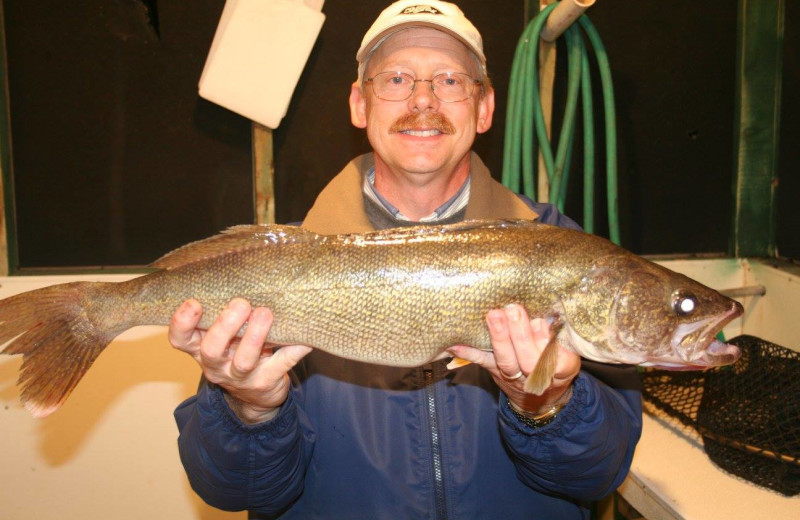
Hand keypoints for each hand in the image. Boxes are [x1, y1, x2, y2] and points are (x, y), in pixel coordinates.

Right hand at [169, 298, 311, 423]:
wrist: (256, 395)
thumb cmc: (236, 351)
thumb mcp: (223, 336)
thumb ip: (222, 313)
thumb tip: (242, 272)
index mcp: (200, 348)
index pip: (180, 339)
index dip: (182, 322)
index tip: (194, 303)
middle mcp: (216, 365)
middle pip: (211, 349)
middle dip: (225, 325)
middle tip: (241, 304)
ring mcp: (241, 377)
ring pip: (244, 360)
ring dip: (255, 336)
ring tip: (265, 314)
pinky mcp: (266, 382)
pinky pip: (282, 364)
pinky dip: (294, 349)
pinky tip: (304, 337)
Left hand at [448, 304, 579, 413]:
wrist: (539, 397)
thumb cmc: (555, 364)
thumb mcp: (568, 353)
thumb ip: (560, 336)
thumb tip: (547, 313)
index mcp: (562, 371)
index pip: (559, 362)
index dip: (548, 344)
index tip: (540, 323)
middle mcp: (537, 378)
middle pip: (529, 361)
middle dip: (520, 335)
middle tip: (514, 310)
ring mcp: (514, 377)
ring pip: (506, 361)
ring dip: (499, 337)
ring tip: (494, 315)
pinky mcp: (495, 372)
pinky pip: (482, 362)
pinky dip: (468, 352)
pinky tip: (455, 343)